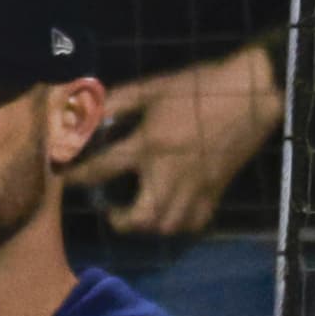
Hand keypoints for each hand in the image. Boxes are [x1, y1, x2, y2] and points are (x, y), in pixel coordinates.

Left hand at [67, 40, 282, 238]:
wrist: (251, 95)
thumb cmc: (197, 88)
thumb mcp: (150, 89)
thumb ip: (115, 103)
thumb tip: (85, 113)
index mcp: (149, 145)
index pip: (102, 169)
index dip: (75, 175)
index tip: (63, 176)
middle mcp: (171, 174)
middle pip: (142, 216)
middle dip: (119, 220)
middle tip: (108, 210)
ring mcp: (197, 187)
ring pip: (169, 226)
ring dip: (146, 227)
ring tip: (135, 214)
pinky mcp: (217, 190)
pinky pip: (195, 222)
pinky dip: (177, 225)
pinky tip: (168, 213)